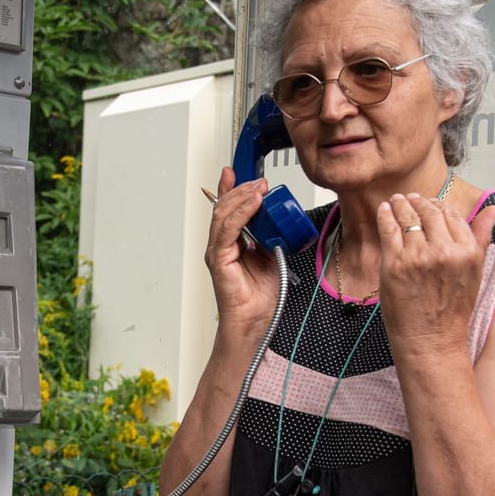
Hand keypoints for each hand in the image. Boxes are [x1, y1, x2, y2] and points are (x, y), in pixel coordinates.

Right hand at [205, 167, 279, 333]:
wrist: (254, 322)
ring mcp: (217, 251)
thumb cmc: (259, 297)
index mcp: (231, 243)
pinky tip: (252, 203)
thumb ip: (269, 236)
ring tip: (258, 188)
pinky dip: (240, 214)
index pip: (227, 209)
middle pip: (223, 207)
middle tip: (259, 181)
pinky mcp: (218, 260)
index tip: (241, 173)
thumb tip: (277, 219)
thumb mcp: (271, 257)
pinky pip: (227, 230)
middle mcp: (220, 245)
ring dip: (242, 197)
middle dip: (241, 190)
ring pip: (222, 214)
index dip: (231, 188)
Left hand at [375, 193, 494, 356]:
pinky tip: (385, 210)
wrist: (431, 339)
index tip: (431, 203)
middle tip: (410, 198)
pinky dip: (386, 216)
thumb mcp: (475, 272)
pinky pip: (389, 230)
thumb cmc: (452, 310)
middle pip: (429, 212)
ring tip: (397, 201)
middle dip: (418, 202)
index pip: (452, 214)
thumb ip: (482, 236)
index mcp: (467, 251)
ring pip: (408, 218)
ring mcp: (418, 257)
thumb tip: (494, 209)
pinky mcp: (395, 264)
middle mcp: (445, 251)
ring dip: (401, 205)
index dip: (439, 205)